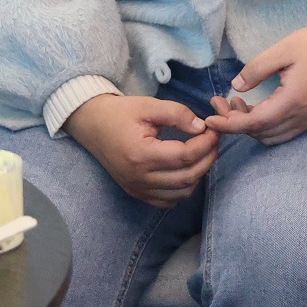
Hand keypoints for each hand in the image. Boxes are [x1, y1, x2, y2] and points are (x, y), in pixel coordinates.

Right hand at [65, 95, 218, 207]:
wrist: (92, 125)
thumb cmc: (120, 113)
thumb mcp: (148, 105)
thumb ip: (177, 114)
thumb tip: (202, 127)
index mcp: (141, 154)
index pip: (184, 156)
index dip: (205, 144)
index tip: (214, 130)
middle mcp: (139, 177)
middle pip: (186, 177)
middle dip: (207, 159)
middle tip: (214, 142)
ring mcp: (137, 188)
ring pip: (180, 193)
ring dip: (198, 175)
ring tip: (203, 154)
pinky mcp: (136, 193)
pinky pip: (167, 201)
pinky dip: (182, 189)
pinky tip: (186, 171)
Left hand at [203, 17, 306, 146]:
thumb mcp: (283, 49)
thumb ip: (256, 69)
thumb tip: (235, 87)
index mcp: (293, 100)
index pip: (254, 123)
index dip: (229, 124)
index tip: (209, 119)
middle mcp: (303, 116)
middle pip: (261, 133)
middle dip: (236, 123)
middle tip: (220, 102)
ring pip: (272, 136)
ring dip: (251, 126)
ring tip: (236, 103)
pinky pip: (284, 132)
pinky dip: (266, 126)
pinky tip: (257, 108)